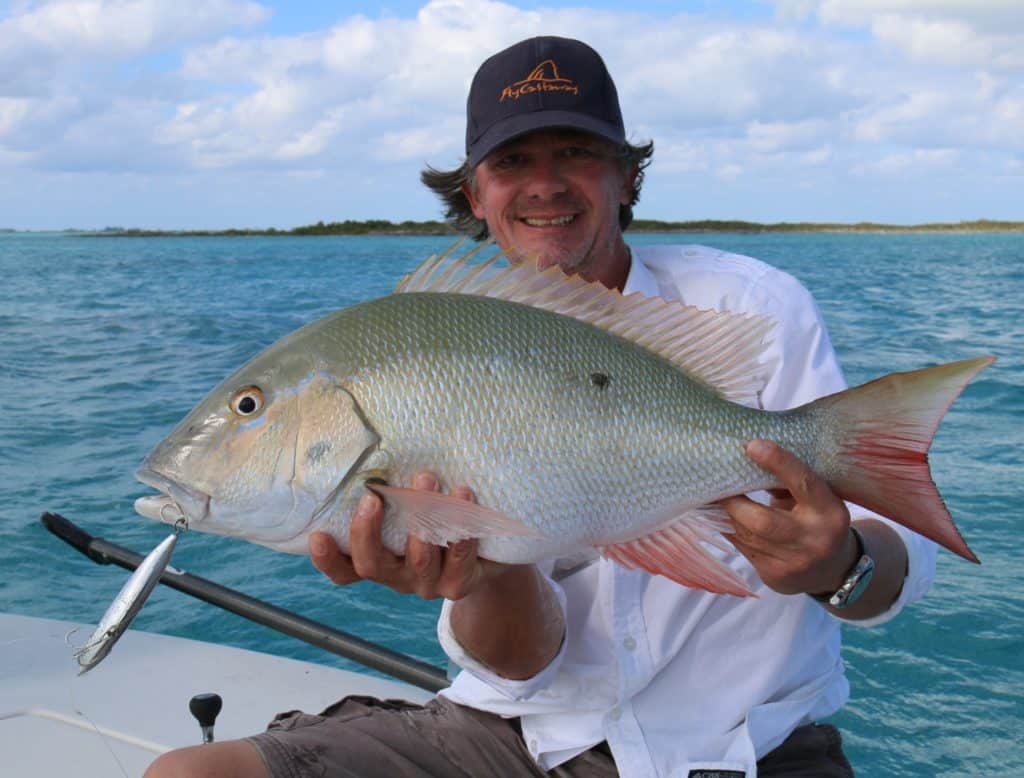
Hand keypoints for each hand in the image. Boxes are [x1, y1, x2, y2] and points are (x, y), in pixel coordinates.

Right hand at [308, 471, 510, 599]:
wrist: (487, 552)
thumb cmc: (437, 519)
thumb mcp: (410, 508)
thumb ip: (391, 493)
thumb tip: (375, 445)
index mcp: (378, 561)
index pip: (343, 569)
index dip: (327, 559)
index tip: (318, 535)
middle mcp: (396, 577)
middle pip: (371, 565)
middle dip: (368, 531)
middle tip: (373, 496)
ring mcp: (427, 583)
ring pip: (418, 560)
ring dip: (421, 519)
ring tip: (426, 480)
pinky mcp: (458, 584)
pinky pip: (458, 560)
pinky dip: (460, 530)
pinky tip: (463, 495)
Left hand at [718, 439, 857, 595]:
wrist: (832, 571)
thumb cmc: (819, 521)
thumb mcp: (817, 499)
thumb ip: (790, 481)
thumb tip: (751, 454)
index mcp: (830, 513)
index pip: (804, 484)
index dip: (779, 463)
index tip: (752, 445)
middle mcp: (813, 540)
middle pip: (763, 521)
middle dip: (733, 501)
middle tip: (713, 482)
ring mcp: (793, 563)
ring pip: (746, 536)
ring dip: (724, 514)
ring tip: (707, 495)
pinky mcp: (773, 576)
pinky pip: (742, 548)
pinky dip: (727, 529)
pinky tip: (717, 516)